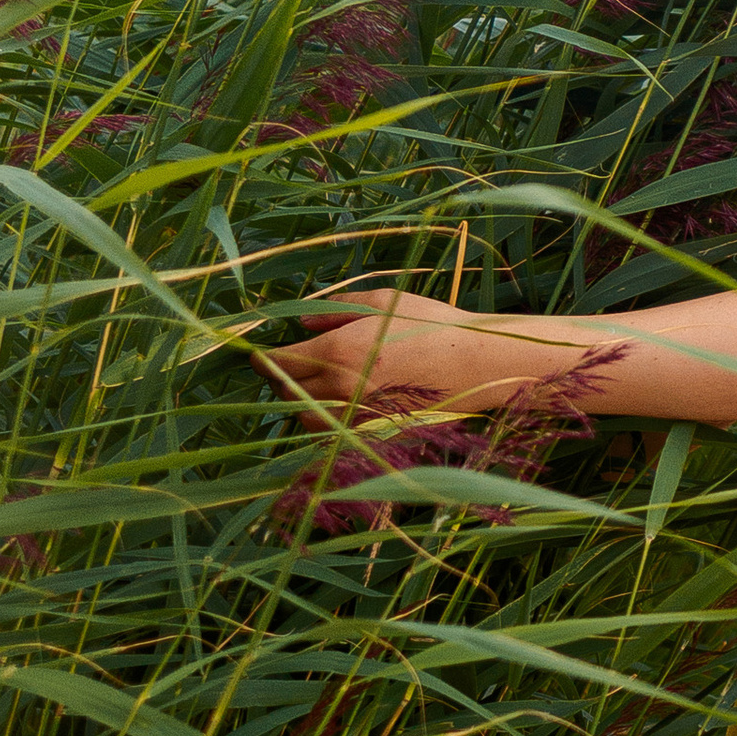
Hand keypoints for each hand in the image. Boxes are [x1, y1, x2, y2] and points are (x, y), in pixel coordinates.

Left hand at [265, 288, 519, 419]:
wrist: (479, 364)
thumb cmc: (434, 324)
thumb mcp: (384, 302)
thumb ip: (336, 310)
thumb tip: (303, 321)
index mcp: (339, 351)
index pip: (279, 363)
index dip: (261, 359)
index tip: (257, 355)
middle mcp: (343, 388)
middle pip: (288, 392)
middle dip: (281, 378)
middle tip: (285, 365)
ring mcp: (360, 414)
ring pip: (309, 419)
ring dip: (302, 403)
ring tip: (311, 386)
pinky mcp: (377, 430)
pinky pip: (337, 432)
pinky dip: (329, 420)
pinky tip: (339, 404)